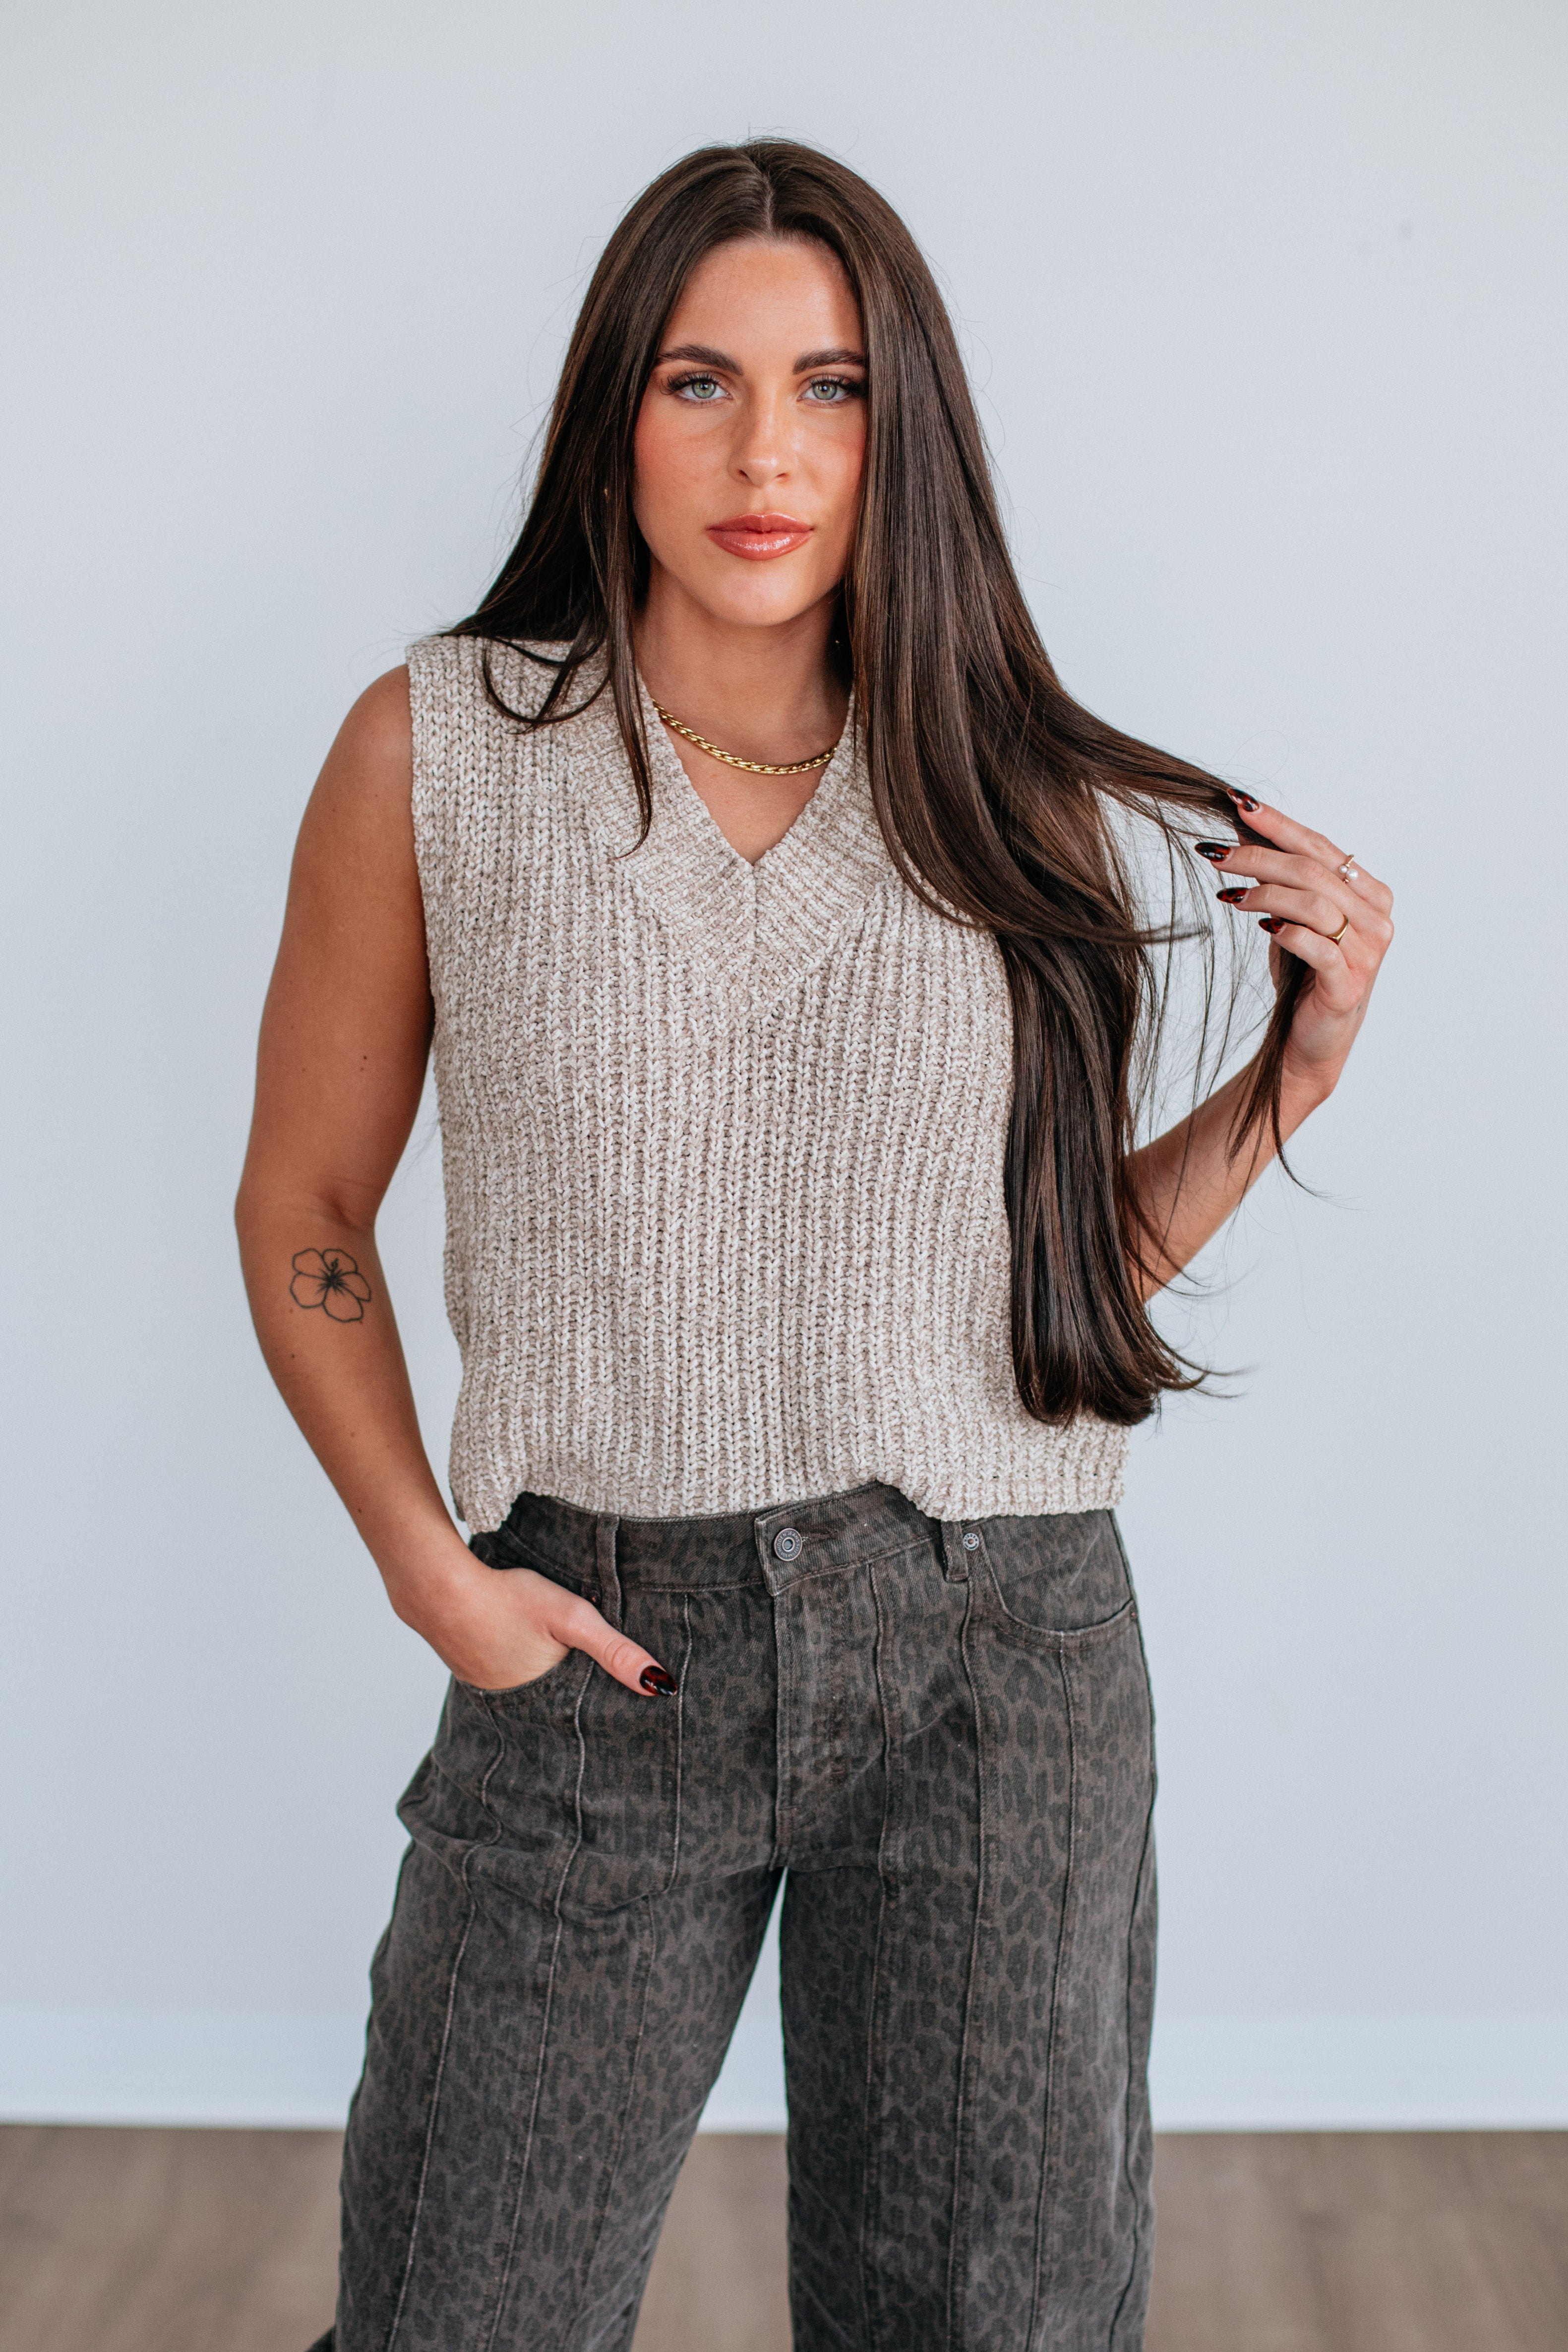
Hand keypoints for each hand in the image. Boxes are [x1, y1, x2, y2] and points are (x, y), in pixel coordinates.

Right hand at [388, 1533, 677, 1697]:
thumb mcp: (573, 1618)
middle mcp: (518, 1705)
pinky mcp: (474, 1672)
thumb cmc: (509, 1599)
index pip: (587, 1715)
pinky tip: (528, 1652)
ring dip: (550, 1684)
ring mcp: (492, 1690)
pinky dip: (523, 1669)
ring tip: (569, 1673)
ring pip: (534, 1691)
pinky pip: (509, 1678)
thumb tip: (661, 1687)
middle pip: (561, 1705)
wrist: (441, 1589)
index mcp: (547, 1700)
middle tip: (603, 1690)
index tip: (633, 1713)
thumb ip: (616, 1651)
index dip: (607, 1708)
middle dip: (581, 1699)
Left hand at [1198, 795, 1394, 1099]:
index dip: (1278, 823)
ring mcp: (1368, 952)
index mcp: (1369, 893)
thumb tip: (1243, 830)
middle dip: (1258, 856)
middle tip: (1215, 852)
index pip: (1320, 846)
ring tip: (1228, 894)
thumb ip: (1281, 879)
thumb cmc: (1303, 975)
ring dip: (1264, 893)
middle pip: (1313, 871)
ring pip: (1314, 903)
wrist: (1312, 1042)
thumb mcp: (1291, 917)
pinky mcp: (1349, 985)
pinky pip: (1318, 946)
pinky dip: (1287, 932)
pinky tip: (1263, 926)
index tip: (1238, 804)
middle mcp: (1377, 918)